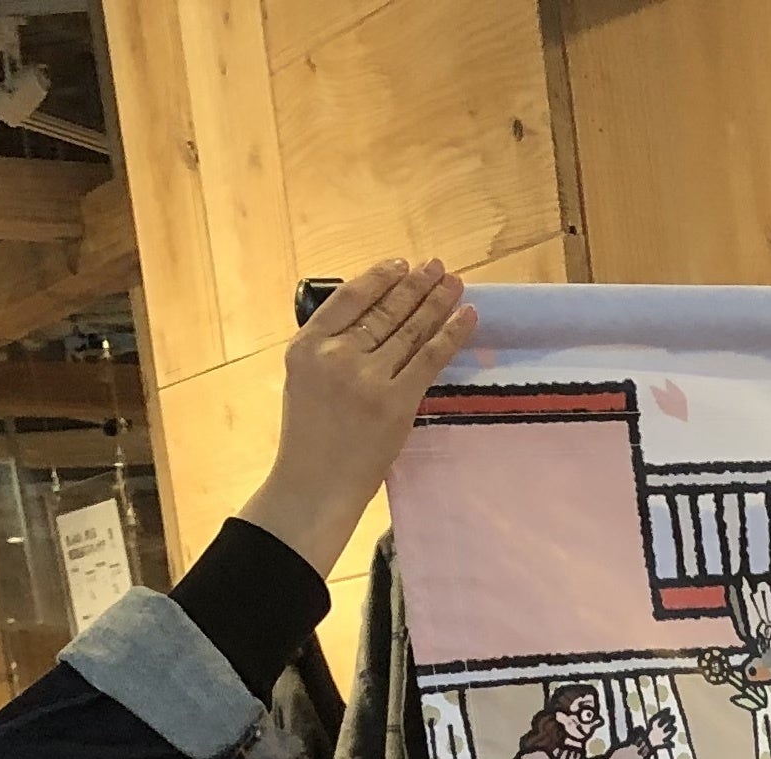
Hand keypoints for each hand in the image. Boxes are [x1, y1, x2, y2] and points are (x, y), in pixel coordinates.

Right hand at [239, 259, 475, 575]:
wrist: (315, 482)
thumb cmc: (310, 434)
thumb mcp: (304, 378)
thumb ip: (330, 346)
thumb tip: (373, 315)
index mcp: (307, 345)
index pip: (350, 298)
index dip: (380, 278)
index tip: (401, 265)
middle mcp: (337, 355)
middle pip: (386, 311)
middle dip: (417, 286)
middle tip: (438, 267)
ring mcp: (367, 379)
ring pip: (411, 331)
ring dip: (438, 303)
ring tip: (456, 283)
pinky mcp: (395, 403)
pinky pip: (430, 359)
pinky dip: (451, 334)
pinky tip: (467, 315)